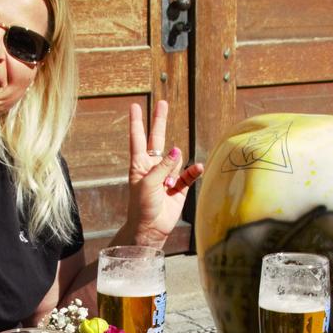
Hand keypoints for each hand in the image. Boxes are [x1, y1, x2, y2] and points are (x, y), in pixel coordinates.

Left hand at [122, 100, 203, 245]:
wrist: (150, 229)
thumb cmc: (142, 207)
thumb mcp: (148, 184)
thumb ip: (162, 166)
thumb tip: (176, 150)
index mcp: (139, 165)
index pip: (138, 138)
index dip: (136, 122)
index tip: (135, 106)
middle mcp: (153, 166)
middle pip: (157, 139)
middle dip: (160, 121)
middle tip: (163, 103)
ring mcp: (167, 175)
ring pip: (176, 159)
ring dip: (174, 170)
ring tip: (167, 188)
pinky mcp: (179, 187)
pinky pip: (188, 174)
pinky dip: (193, 171)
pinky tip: (197, 168)